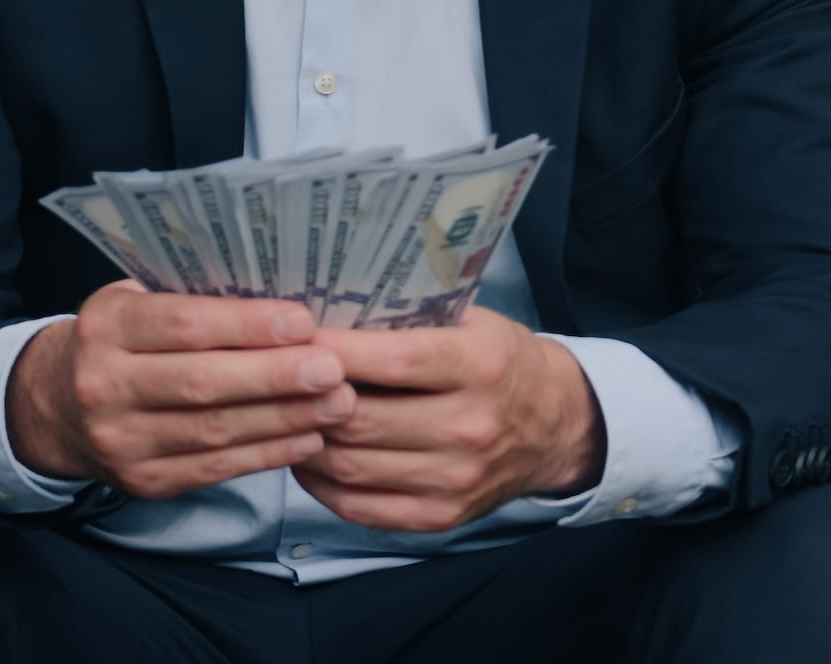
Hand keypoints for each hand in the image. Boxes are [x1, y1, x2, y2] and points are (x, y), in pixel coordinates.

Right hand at [6, 281, 355, 497]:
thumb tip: (289, 299)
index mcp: (107, 326)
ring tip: (337, 404)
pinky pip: (214, 469)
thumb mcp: (141, 300)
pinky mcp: (142, 481)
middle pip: (203, 383)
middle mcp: (104, 386)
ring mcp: (120, 441)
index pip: (184, 325)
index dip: (247, 325)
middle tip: (334, 369)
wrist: (58, 407)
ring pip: (214, 432)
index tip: (304, 322)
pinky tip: (310, 438)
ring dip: (285, 419)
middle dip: (276, 377)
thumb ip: (198, 297)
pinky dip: (268, 454)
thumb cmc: (125, 338)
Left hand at [293, 306, 603, 532]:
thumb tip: (326, 313)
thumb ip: (410, 319)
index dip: (335, 351)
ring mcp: (456, 478)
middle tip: (277, 379)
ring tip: (286, 415)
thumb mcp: (472, 322)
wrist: (553, 425)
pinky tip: (310, 455)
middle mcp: (471, 426)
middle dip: (308, 398)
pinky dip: (321, 484)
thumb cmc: (499, 360)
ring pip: (351, 466)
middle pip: (363, 419)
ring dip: (306, 441)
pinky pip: (359, 507)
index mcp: (480, 365)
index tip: (292, 336)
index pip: (394, 361)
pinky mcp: (440, 517)